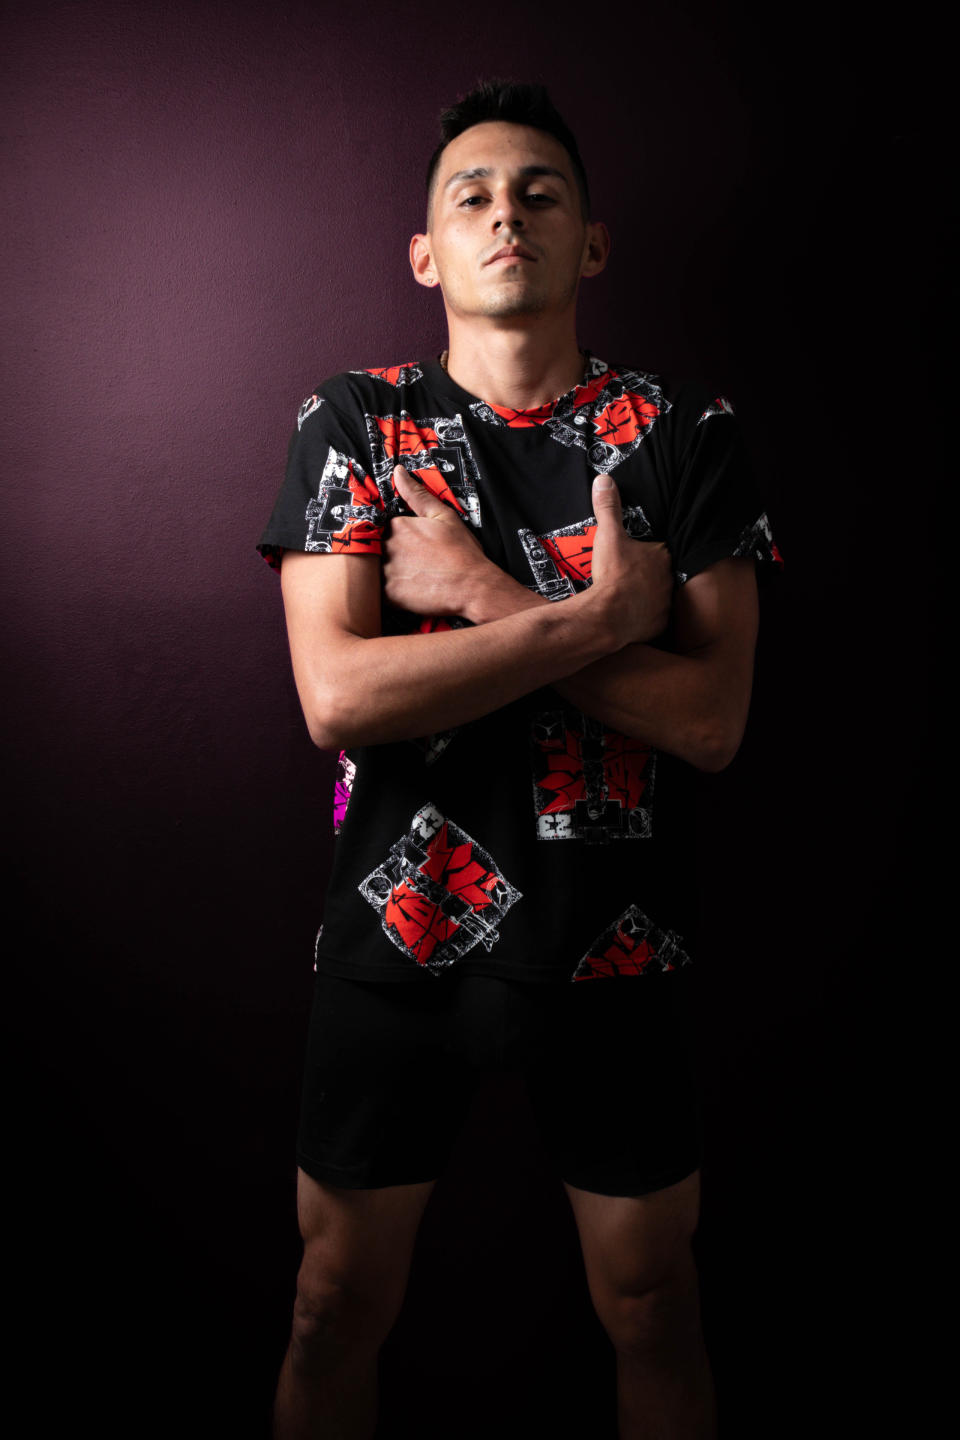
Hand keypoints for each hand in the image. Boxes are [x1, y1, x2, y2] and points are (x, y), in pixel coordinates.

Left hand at [383, 465, 491, 617]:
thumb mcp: (443, 516)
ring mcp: (386, 571)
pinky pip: (376, 594)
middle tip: (411, 565)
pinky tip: (405, 592)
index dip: (394, 537)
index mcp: (398, 525)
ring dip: (385, 574)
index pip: (382, 527)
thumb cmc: (462, 552)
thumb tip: (398, 472)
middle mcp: (388, 546)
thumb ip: (416, 494)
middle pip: (376, 548)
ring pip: (374, 571)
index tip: (409, 547)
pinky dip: (385, 593)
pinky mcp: (388, 596)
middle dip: (388, 555)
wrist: (473, 587)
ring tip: (408, 579)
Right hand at [588, 474, 672, 644]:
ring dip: (646, 595)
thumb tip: (604, 481)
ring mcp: (665, 604)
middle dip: (646, 573)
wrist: (608, 616)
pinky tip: (630, 614)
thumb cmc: (613, 575)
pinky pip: (653, 618)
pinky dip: (643, 616)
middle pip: (659, 572)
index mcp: (662, 556)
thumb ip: (608, 508)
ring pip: (658, 595)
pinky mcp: (658, 625)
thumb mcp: (608, 535)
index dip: (646, 550)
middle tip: (626, 574)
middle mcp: (669, 580)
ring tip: (627, 594)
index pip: (659, 549)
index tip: (632, 554)